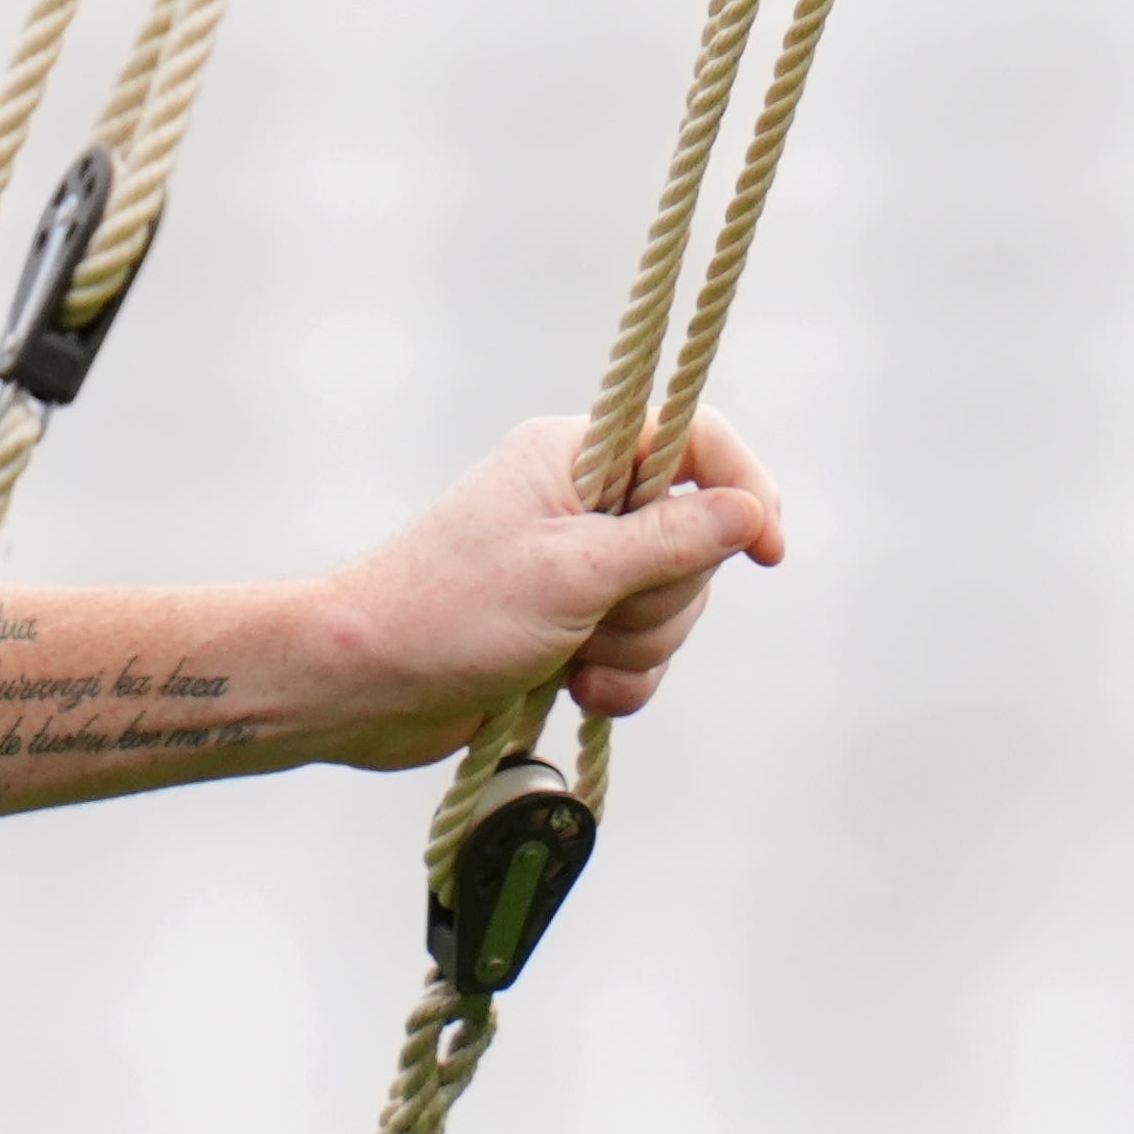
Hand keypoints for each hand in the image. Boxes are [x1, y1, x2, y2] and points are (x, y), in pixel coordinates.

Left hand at [306, 411, 786, 769]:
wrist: (365, 686)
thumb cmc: (452, 612)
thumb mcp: (576, 571)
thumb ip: (671, 540)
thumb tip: (747, 511)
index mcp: (575, 457)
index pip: (694, 441)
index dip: (744, 488)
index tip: (768, 551)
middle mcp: (579, 503)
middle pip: (693, 541)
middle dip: (663, 599)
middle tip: (599, 618)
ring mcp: (575, 569)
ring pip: (671, 606)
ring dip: (637, 649)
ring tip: (574, 661)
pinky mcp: (568, 629)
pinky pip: (639, 654)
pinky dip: (619, 680)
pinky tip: (577, 691)